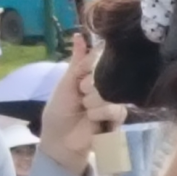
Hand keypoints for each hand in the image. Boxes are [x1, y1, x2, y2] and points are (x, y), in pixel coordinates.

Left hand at [38, 33, 125, 175]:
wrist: (60, 140)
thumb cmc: (59, 111)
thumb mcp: (66, 83)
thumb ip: (78, 62)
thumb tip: (78, 35)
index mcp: (91, 76)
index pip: (101, 60)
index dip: (93, 68)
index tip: (82, 79)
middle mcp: (104, 87)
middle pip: (108, 76)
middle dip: (91, 87)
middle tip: (81, 96)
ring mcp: (112, 102)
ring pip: (112, 93)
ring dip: (95, 102)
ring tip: (86, 111)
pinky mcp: (118, 119)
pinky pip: (117, 109)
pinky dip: (102, 114)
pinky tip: (93, 119)